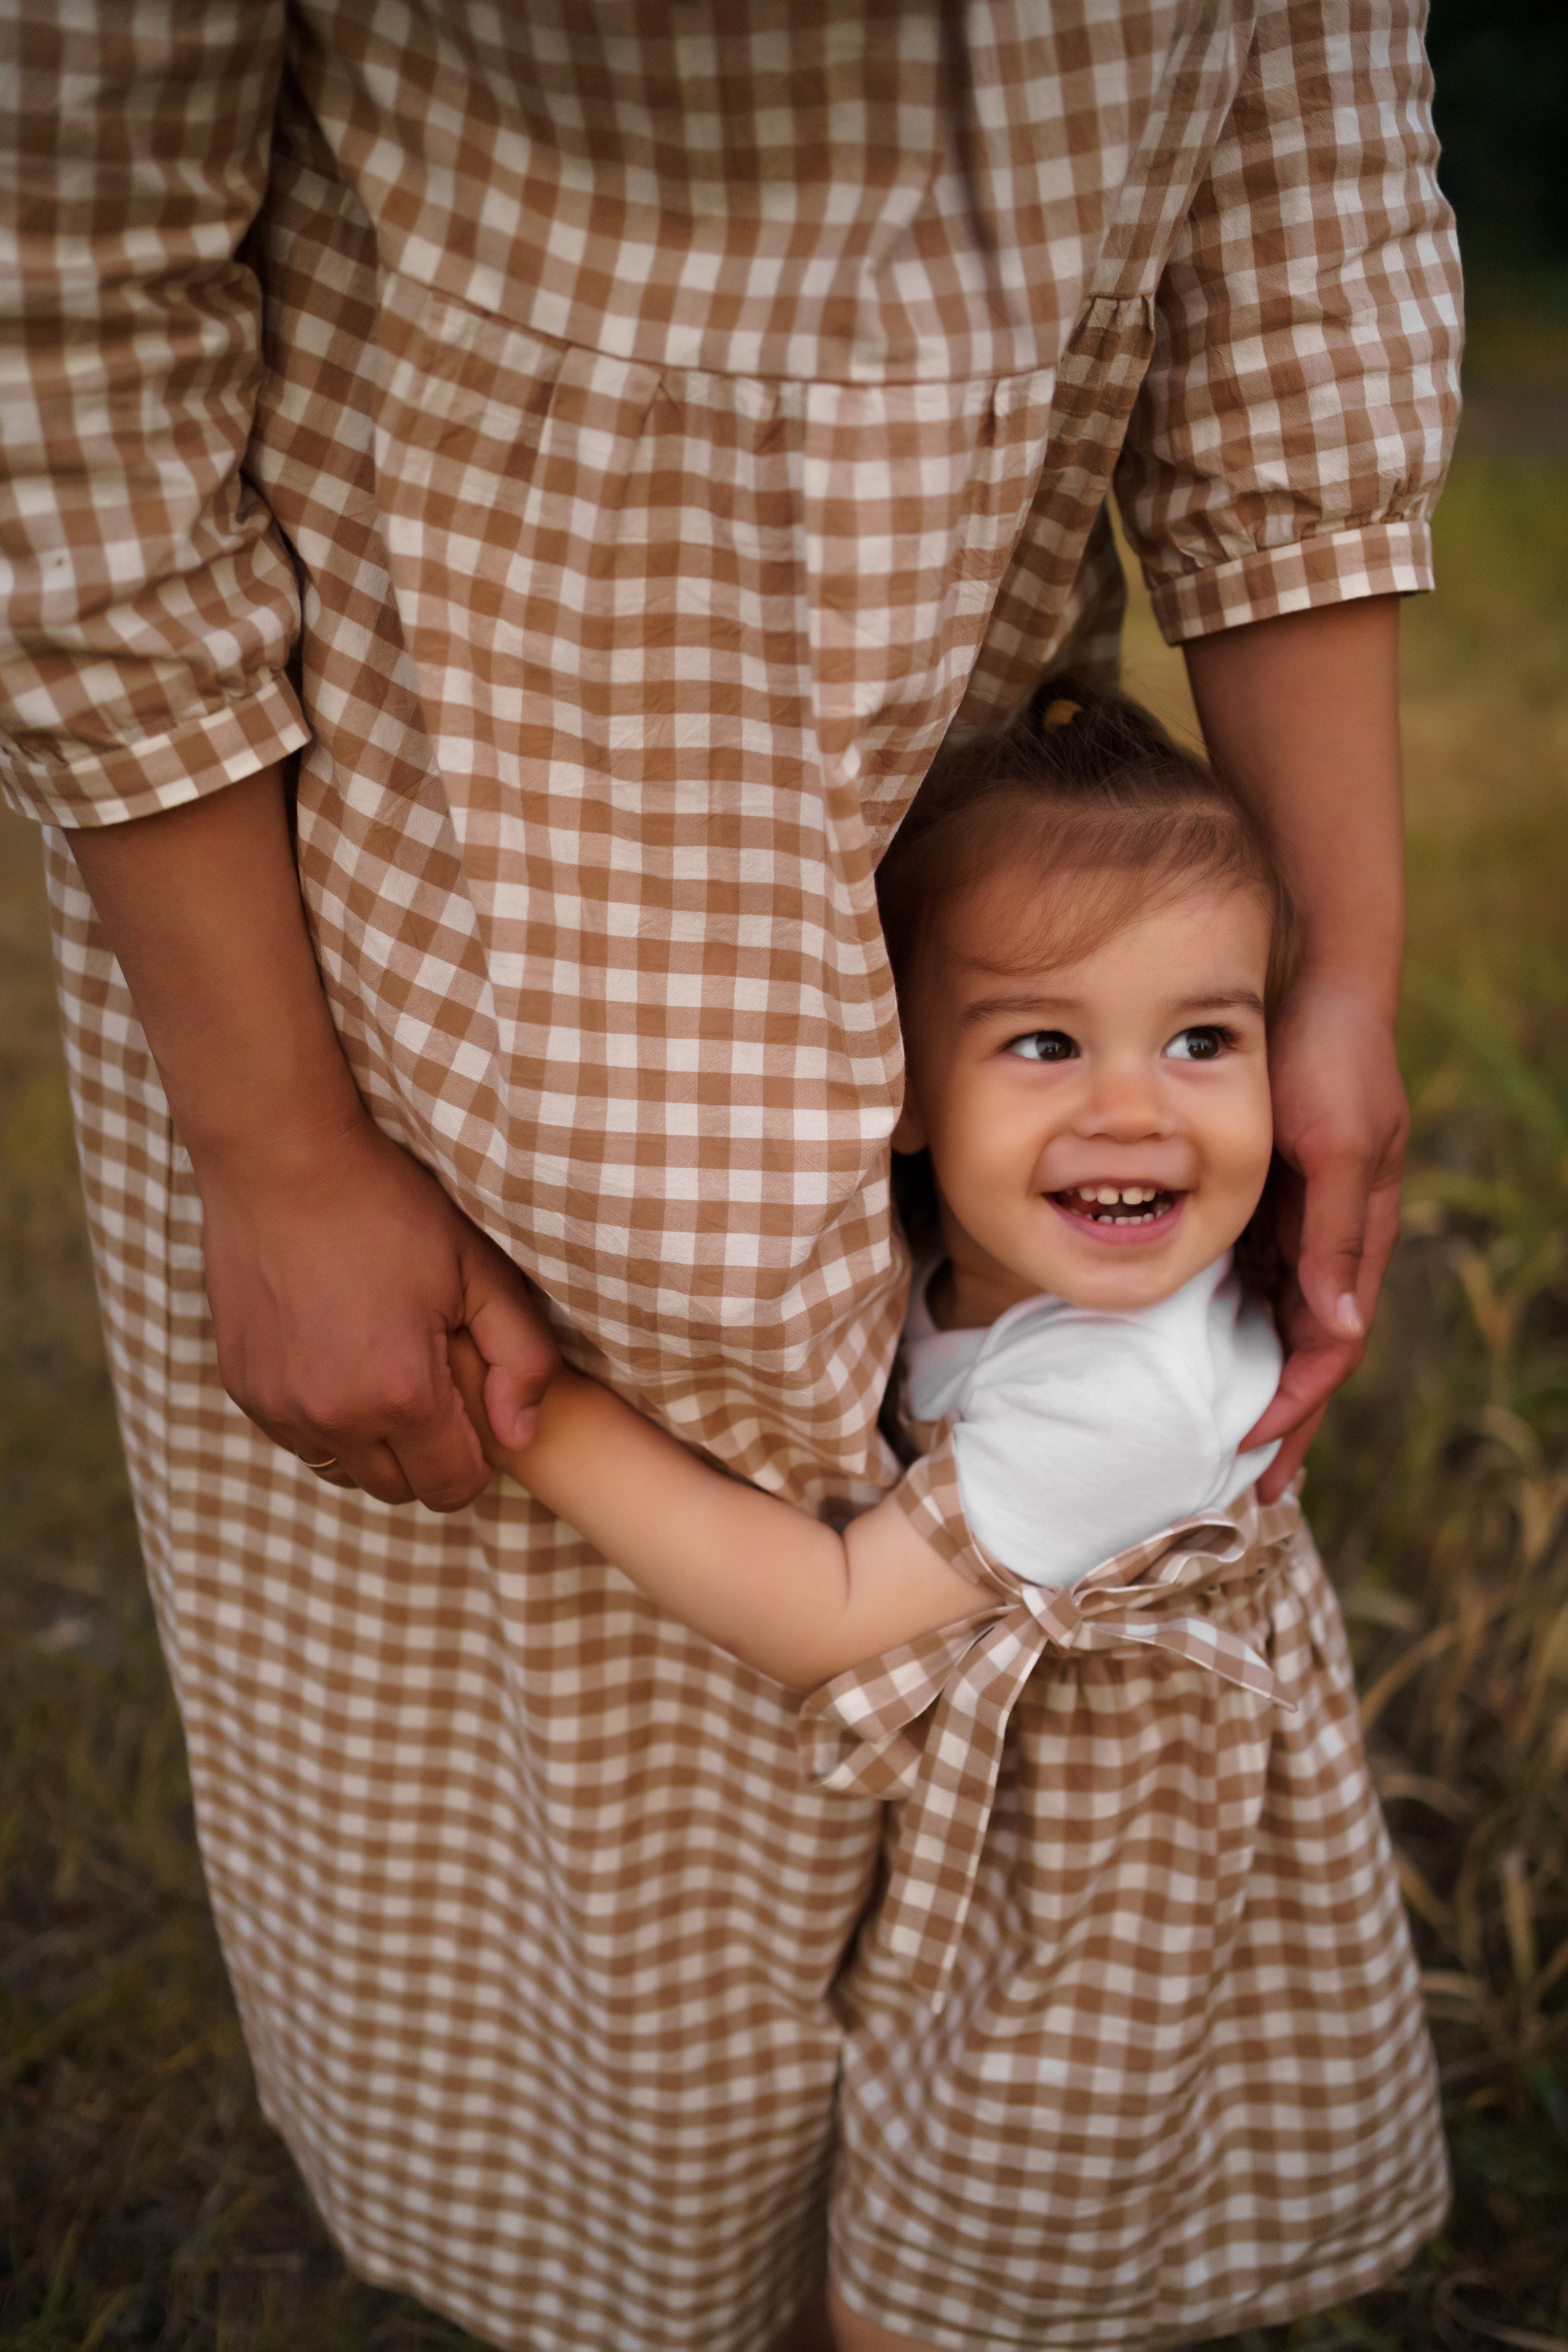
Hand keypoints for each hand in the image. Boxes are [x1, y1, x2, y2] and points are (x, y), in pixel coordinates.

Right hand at [198, 1113, 559, 1509]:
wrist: (282, 1162)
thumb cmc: (387, 1208)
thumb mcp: (480, 1270)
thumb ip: (521, 1359)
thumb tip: (521, 1434)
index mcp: (400, 1395)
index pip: (451, 1487)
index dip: (477, 1458)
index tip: (477, 1409)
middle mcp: (333, 1417)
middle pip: (399, 1489)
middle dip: (429, 1455)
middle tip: (436, 1385)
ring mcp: (280, 1408)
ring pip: (345, 1472)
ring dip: (375, 1444)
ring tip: (386, 1373)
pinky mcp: (244, 1389)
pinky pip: (299, 1441)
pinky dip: (327, 1422)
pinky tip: (340, 1360)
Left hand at [1243, 983, 1406, 1498]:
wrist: (1308, 980)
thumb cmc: (1328, 1059)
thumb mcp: (1338, 1148)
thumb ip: (1336, 1240)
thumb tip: (1337, 1333)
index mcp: (1356, 1237)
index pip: (1327, 1347)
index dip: (1293, 1407)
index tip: (1251, 1456)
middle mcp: (1324, 1238)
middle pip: (1298, 1348)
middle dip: (1276, 1417)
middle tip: (1242, 1485)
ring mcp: (1290, 1218)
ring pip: (1266, 1317)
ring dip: (1245, 1378)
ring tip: (1210, 1438)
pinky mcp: (1256, 1193)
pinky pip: (1239, 1272)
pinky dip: (1219, 1318)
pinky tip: (1184, 1350)